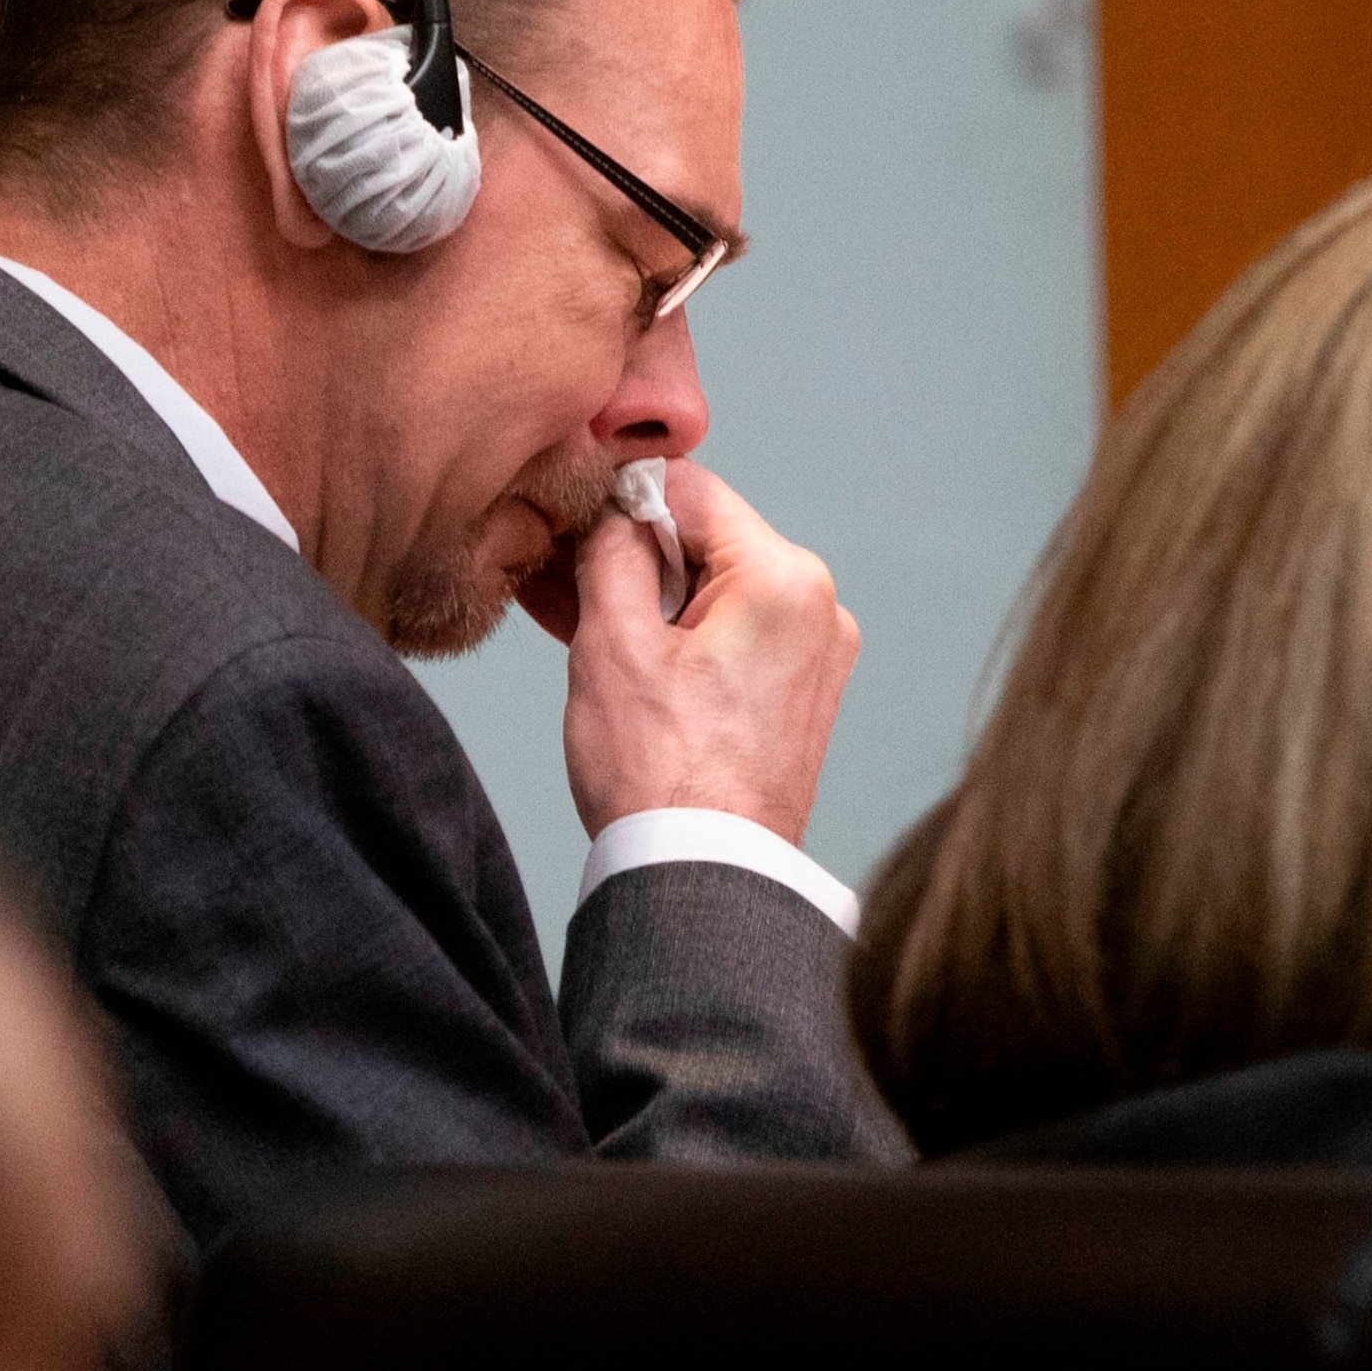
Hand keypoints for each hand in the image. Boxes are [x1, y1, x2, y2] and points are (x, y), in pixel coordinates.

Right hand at [552, 459, 859, 842]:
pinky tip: (611, 645)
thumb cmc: (663, 779)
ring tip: (567, 608)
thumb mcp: (612, 643)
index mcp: (785, 580)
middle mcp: (816, 608)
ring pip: (710, 591)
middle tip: (554, 569)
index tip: (566, 518)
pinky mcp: (796, 695)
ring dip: (642, 595)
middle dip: (626, 553)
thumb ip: (611, 551)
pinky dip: (672, 635)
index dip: (617, 498)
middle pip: (703, 541)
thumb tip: (614, 510)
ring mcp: (813, 655)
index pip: (690, 491)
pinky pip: (726, 636)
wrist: (703, 879)